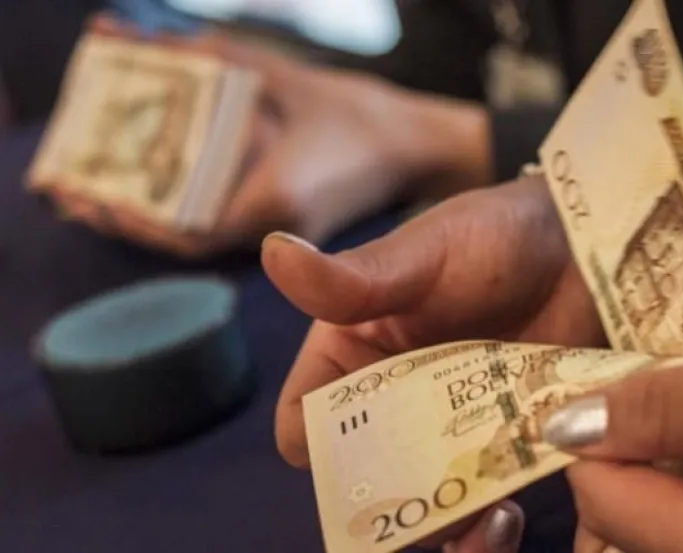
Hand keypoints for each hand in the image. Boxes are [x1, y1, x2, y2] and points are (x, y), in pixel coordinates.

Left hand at [51, 16, 489, 258]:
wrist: (419, 149)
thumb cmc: (364, 117)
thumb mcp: (290, 78)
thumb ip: (218, 58)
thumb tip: (144, 36)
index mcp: (276, 199)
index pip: (188, 232)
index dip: (133, 221)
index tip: (89, 197)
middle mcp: (273, 227)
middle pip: (181, 237)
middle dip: (125, 215)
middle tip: (73, 186)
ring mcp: (279, 232)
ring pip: (199, 231)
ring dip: (150, 208)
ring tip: (103, 178)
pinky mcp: (284, 223)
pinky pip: (222, 220)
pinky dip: (185, 200)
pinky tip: (161, 175)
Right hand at [261, 175, 601, 547]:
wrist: (587, 246)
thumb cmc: (493, 235)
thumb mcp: (423, 255)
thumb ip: (353, 277)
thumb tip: (271, 250)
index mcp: (350, 355)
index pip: (307, 424)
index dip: (322, 452)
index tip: (364, 463)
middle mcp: (391, 400)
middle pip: (364, 478)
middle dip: (388, 505)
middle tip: (432, 509)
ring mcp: (448, 428)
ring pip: (422, 502)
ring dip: (442, 525)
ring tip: (484, 521)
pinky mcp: (501, 444)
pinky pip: (483, 498)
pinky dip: (489, 519)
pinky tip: (512, 515)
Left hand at [546, 304, 682, 552]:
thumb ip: (666, 409)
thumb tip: (564, 427)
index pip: (606, 506)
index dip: (585, 435)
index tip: (591, 375)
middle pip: (633, 533)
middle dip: (618, 457)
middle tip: (631, 386)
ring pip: (678, 524)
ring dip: (662, 461)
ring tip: (676, 399)